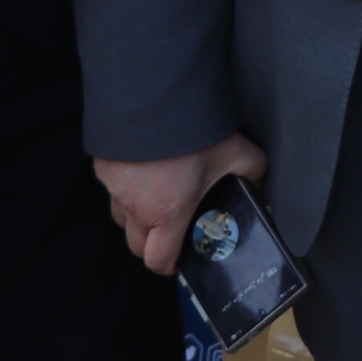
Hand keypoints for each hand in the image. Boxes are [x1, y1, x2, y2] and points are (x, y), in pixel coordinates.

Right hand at [93, 135, 269, 275]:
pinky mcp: (102, 167)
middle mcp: (135, 206)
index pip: (157, 260)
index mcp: (167, 212)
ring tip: (161, 195)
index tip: (178, 259)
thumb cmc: (193, 129)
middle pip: (136, 244)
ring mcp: (114, 187)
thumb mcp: (235, 152)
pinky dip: (128, 187)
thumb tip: (259, 184)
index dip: (168, 265)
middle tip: (174, 227)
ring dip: (138, 215)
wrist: (155, 95)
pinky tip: (147, 170)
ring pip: (122, 217)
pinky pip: (113, 189)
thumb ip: (252, 172)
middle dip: (153, 243)